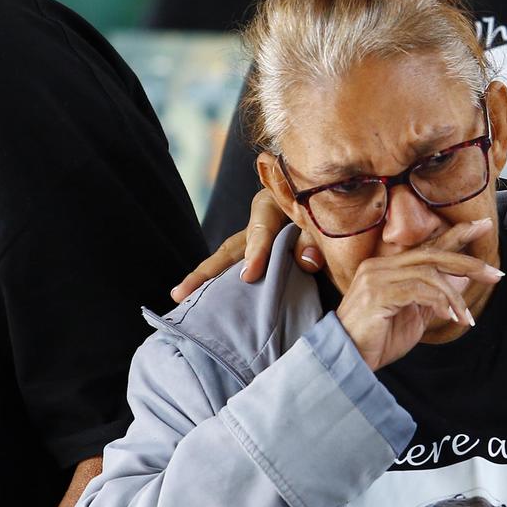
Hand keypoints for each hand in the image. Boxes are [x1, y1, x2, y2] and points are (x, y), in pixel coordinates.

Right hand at [171, 189, 323, 302]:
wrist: (325, 202)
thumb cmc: (321, 205)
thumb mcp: (320, 215)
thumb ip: (314, 237)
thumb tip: (307, 262)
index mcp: (271, 206)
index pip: (261, 231)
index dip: (256, 253)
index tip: (250, 276)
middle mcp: (257, 225)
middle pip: (228, 250)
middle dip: (205, 273)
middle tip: (180, 294)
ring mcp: (256, 242)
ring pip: (228, 262)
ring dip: (207, 282)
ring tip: (182, 300)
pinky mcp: (263, 258)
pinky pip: (240, 273)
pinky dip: (227, 288)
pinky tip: (212, 305)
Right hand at [337, 218, 502, 369]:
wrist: (349, 361)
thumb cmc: (379, 340)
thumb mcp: (415, 316)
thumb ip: (434, 296)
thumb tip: (462, 278)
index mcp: (389, 267)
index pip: (428, 246)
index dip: (457, 234)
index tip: (484, 226)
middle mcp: (381, 265)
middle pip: (432, 254)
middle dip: (468, 263)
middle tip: (496, 273)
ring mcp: (376, 278)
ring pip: (428, 273)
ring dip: (454, 296)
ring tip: (466, 317)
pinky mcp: (376, 294)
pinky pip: (417, 290)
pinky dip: (438, 302)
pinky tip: (450, 317)